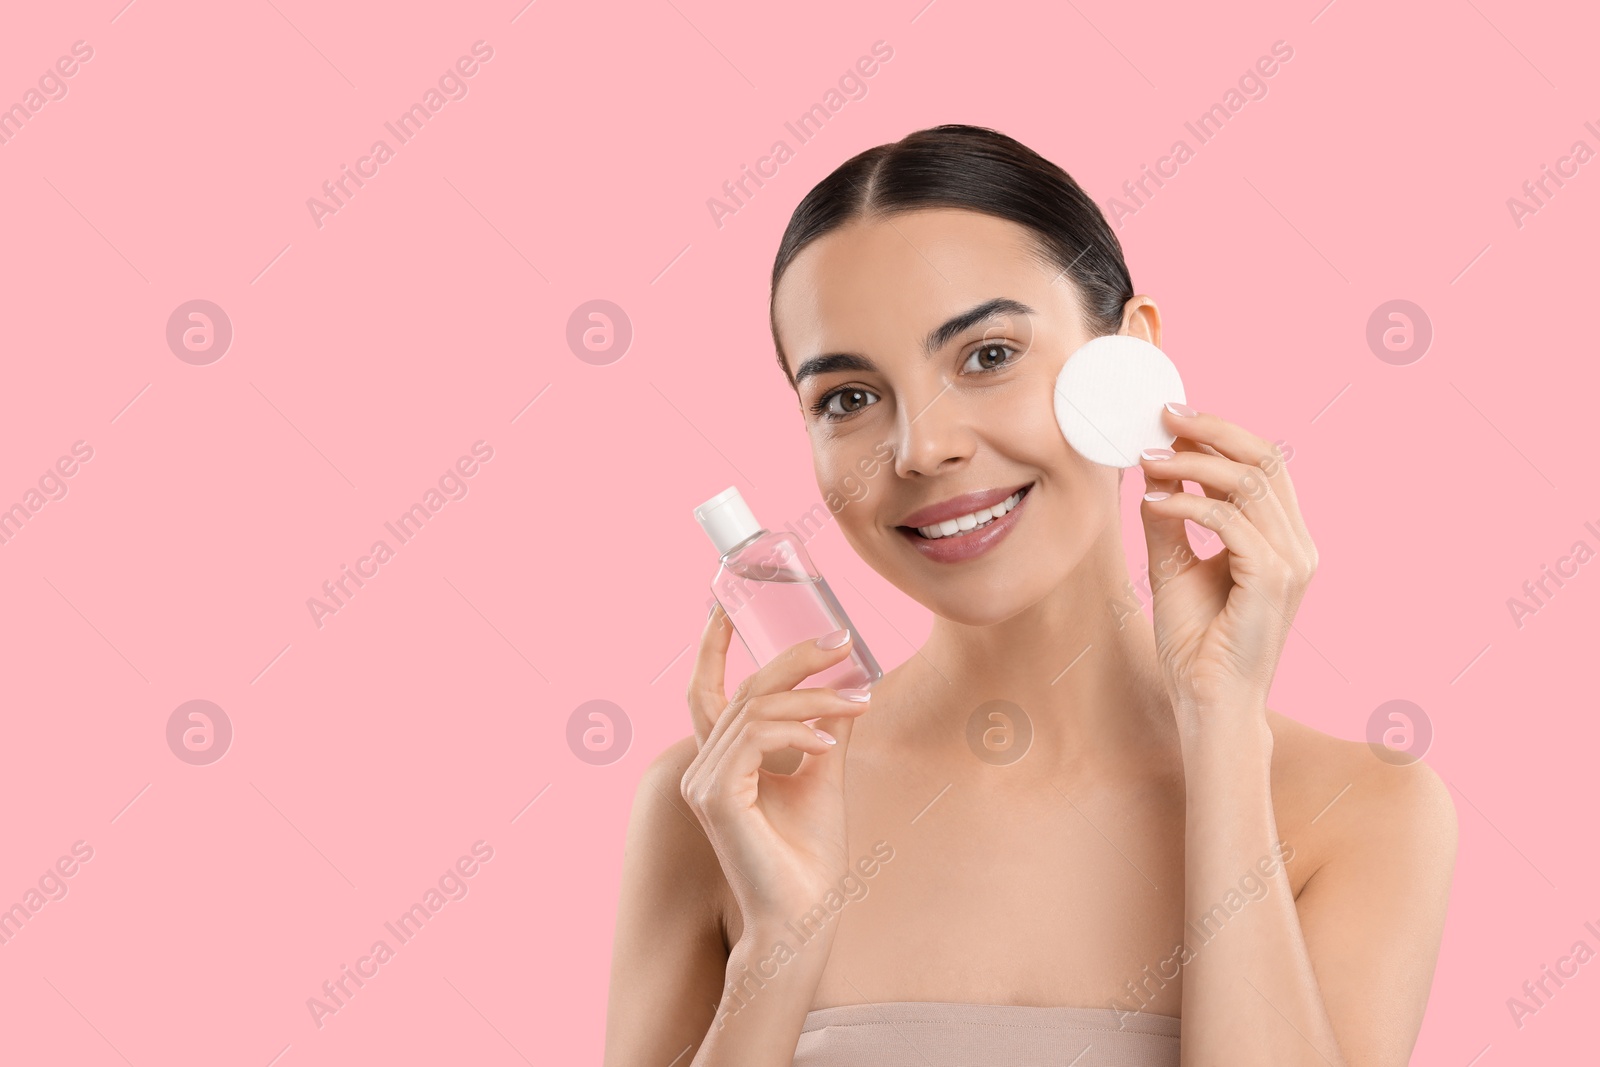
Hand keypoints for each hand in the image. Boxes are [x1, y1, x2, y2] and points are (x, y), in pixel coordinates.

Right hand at [681, 605, 870, 928]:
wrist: (802, 916)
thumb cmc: (809, 856)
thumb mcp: (823, 775)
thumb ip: (825, 728)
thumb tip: (849, 683)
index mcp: (721, 760)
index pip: (707, 690)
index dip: (711, 645)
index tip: (724, 603)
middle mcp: (703, 766)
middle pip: (745, 690)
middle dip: (795, 658)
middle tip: (842, 640)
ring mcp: (703, 782)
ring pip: (757, 710)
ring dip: (814, 701)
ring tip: (856, 705)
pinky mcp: (716, 797)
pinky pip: (755, 738)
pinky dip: (798, 732)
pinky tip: (831, 744)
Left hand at [1137, 403, 1316, 734]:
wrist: (1207, 700)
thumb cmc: (1195, 641)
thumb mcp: (1173, 566)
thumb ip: (1169, 520)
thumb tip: (1153, 471)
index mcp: (1283, 539)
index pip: (1264, 465)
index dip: (1221, 433)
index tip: (1171, 417)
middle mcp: (1297, 545)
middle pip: (1266, 460)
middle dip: (1213, 431)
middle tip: (1163, 418)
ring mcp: (1292, 561)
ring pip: (1248, 483)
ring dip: (1192, 464)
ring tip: (1148, 460)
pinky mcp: (1273, 578)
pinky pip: (1230, 520)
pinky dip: (1189, 504)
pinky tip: (1154, 504)